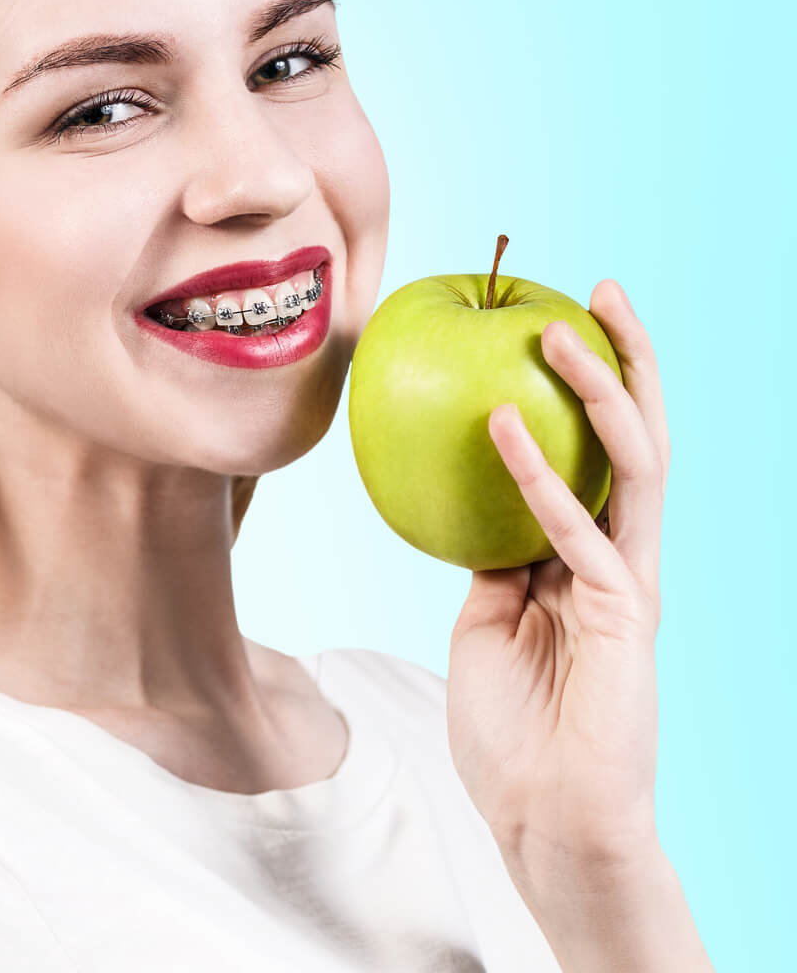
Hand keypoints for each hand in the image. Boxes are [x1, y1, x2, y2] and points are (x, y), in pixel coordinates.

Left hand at [445, 279, 706, 969]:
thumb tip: (467, 500)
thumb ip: (492, 558)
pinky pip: (581, 532)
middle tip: (594, 288)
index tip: (558, 316)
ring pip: (633, 465)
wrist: (545, 817)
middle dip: (626, 359)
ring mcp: (630, 583)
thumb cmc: (512, 728)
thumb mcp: (485, 621)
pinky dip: (542, 476)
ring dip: (600, 391)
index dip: (591, 386)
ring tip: (558, 329)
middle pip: (638, 438)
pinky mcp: (624, 616)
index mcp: (593, 556)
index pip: (600, 450)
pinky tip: (507, 425)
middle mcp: (622, 557)